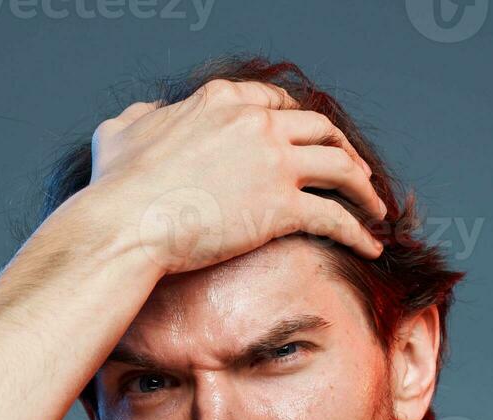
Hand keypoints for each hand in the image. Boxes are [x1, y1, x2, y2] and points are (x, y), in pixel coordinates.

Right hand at [85, 78, 386, 274]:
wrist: (126, 224)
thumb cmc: (117, 185)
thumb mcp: (123, 130)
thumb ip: (146, 117)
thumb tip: (152, 115)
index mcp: (223, 100)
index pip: (279, 103)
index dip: (302, 123)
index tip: (313, 142)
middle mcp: (256, 123)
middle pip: (320, 129)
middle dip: (344, 151)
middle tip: (356, 174)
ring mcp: (274, 163)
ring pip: (340, 167)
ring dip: (364, 188)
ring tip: (375, 210)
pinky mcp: (282, 207)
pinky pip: (335, 217)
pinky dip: (359, 232)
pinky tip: (370, 247)